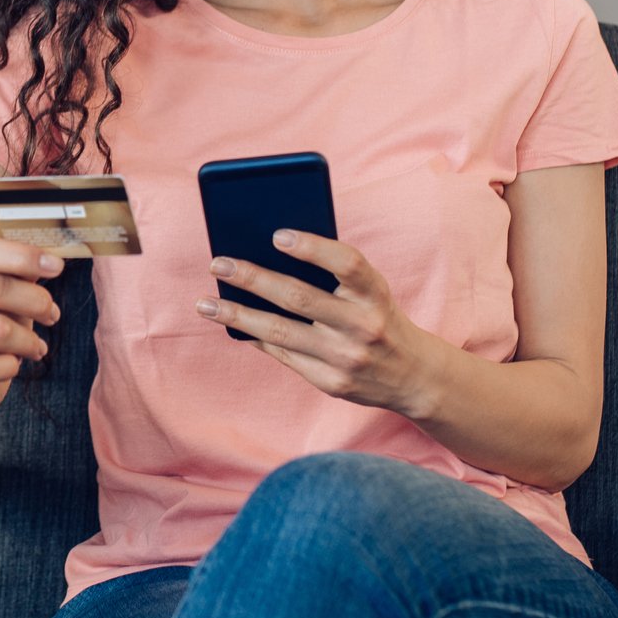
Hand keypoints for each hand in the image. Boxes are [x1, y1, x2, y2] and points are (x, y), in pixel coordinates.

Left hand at [198, 230, 433, 417]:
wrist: (413, 375)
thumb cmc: (379, 316)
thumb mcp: (371, 291)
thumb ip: (333, 274)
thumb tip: (269, 255)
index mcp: (375, 293)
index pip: (347, 264)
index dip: (313, 248)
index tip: (277, 235)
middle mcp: (362, 326)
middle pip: (299, 298)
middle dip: (253, 278)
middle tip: (218, 264)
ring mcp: (345, 358)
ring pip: (280, 331)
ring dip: (237, 315)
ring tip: (204, 304)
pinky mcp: (330, 382)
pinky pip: (283, 355)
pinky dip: (255, 337)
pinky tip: (233, 325)